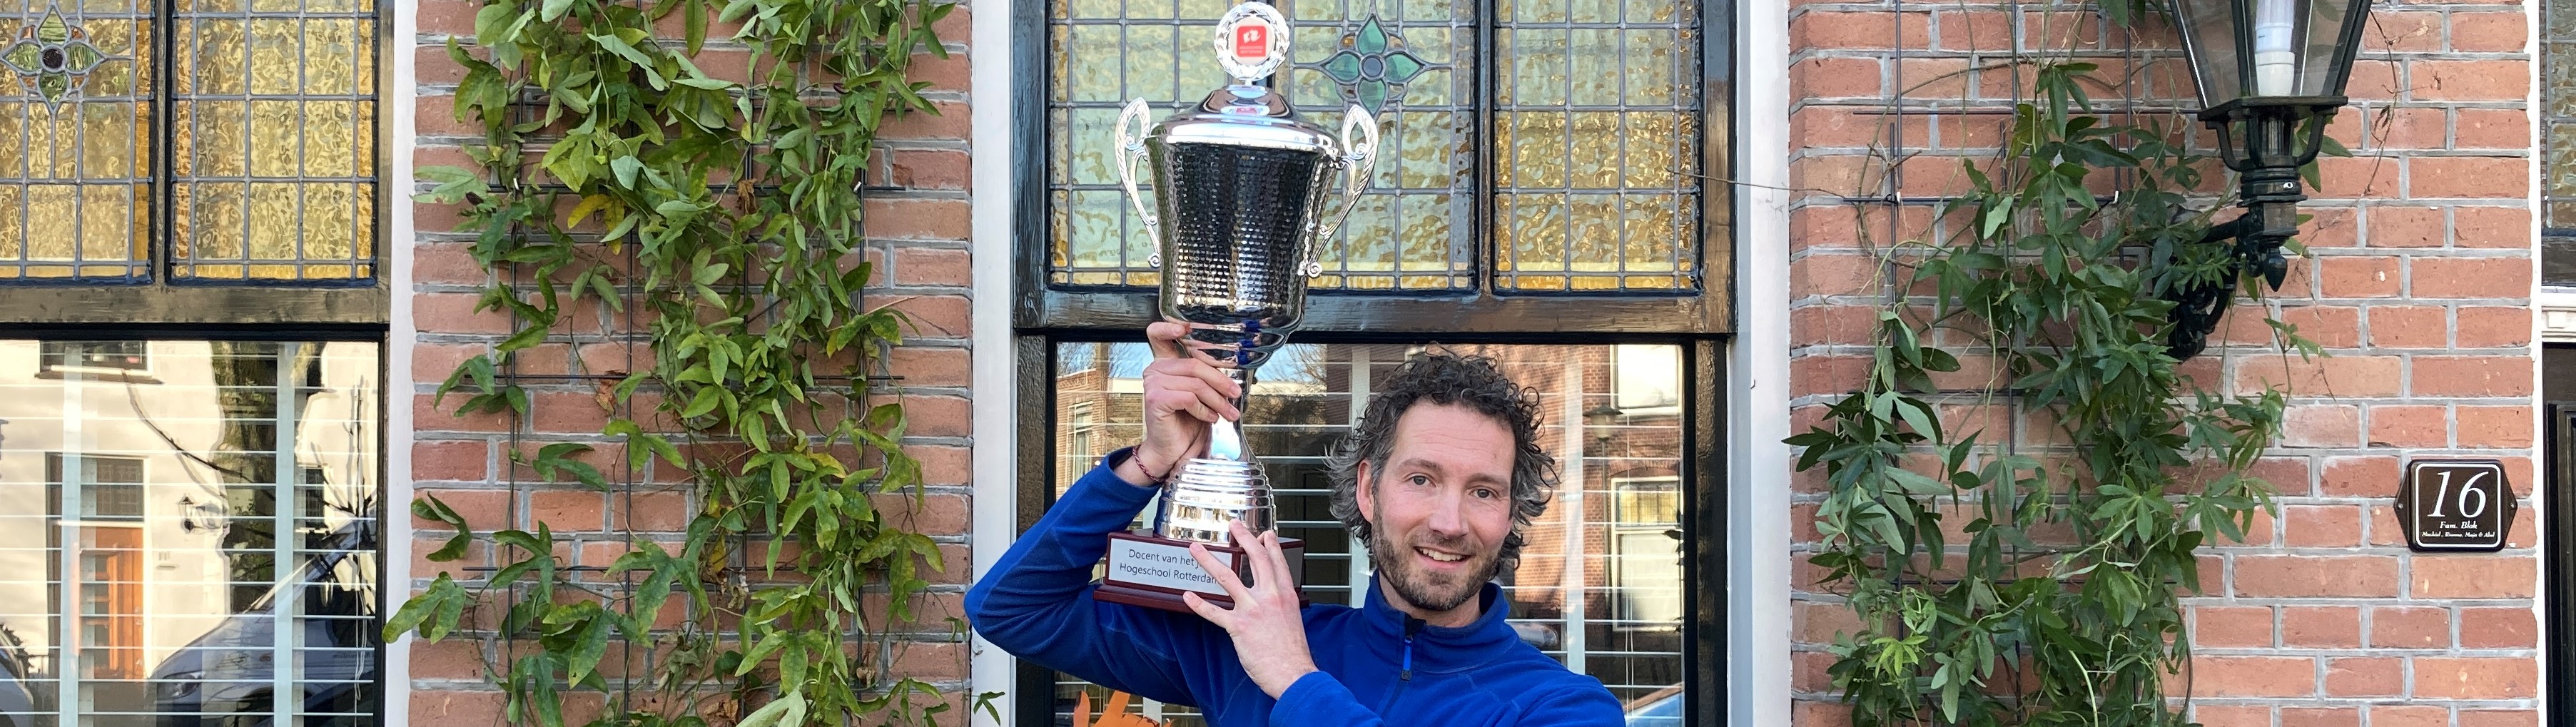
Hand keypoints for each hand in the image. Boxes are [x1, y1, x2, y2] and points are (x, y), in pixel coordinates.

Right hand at [1115, 321, 1242, 486]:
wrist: (1171, 449)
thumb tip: (1230, 372)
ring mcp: (1153, 383)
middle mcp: (1155, 370)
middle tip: (1235, 394)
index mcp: (1164, 364)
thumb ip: (1205, 377)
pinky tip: (1210, 418)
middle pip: (1195, 365)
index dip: (1169, 327)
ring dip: (1218, 401)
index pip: (1157, 335)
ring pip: (1196, 384)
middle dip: (1221, 381)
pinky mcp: (1156, 399)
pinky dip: (1205, 410)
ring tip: (1228, 413)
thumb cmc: (1184, 422)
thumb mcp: (1198, 394)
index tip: (1186, 327)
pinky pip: (1189, 398)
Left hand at [1183, 522, 1316, 698]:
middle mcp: (1270, 598)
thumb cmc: (1293, 654)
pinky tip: (1188, 595)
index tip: (1265, 534)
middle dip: (1244, 539)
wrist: (1294, 673)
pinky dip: (1199, 604)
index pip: (1278, 564)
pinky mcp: (1239, 626)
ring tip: (1197, 549)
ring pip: (1227, 578)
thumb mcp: (1293, 622)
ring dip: (1209, 561)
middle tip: (1234, 525)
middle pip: (1255, 560)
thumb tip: (1274, 605)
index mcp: (1286, 597)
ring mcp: (1253, 610)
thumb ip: (1282, 608)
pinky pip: (1214, 612)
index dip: (1270, 546)